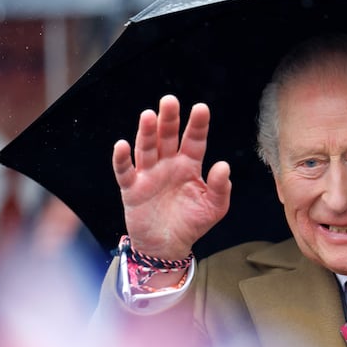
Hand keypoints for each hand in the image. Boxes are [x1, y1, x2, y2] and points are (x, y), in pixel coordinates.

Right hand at [112, 94, 231, 259]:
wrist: (168, 246)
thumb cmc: (192, 223)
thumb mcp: (214, 207)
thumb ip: (220, 187)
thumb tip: (224, 166)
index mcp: (189, 165)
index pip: (194, 140)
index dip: (197, 125)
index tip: (201, 108)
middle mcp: (168, 164)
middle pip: (167, 137)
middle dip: (168, 119)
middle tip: (170, 100)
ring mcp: (149, 175)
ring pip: (146, 149)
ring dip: (147, 133)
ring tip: (149, 116)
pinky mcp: (132, 189)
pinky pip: (125, 171)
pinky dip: (122, 159)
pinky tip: (122, 145)